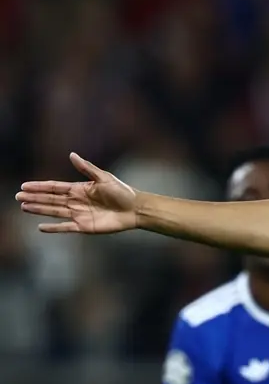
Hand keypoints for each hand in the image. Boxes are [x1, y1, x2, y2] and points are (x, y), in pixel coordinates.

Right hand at [15, 153, 138, 232]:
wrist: (135, 209)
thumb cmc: (122, 192)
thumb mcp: (104, 177)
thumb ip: (87, 168)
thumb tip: (71, 155)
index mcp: (79, 189)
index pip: (55, 187)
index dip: (39, 187)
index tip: (24, 186)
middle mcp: (76, 202)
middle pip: (51, 199)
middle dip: (34, 198)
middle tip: (18, 197)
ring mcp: (79, 214)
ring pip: (54, 212)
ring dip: (39, 210)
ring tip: (24, 207)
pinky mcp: (85, 226)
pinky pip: (65, 228)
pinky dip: (54, 228)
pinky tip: (41, 227)